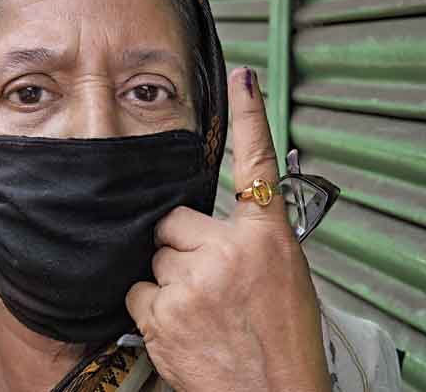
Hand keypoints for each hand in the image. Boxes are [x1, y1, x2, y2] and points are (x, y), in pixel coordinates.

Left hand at [125, 67, 329, 391]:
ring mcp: (191, 281)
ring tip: (201, 311)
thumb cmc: (285, 347)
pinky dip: (152, 306)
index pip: (258, 165)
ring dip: (168, 278)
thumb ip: (252, 244)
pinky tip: (181, 326)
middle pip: (175, 220)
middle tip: (207, 280)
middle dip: (182, 244)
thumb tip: (217, 229)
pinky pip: (138, 290)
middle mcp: (229, 252)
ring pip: (154, 256)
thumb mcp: (287, 282)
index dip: (252, 116)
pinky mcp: (162, 312)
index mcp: (268, 241)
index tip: (243, 77)